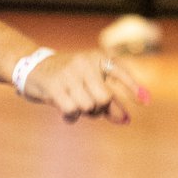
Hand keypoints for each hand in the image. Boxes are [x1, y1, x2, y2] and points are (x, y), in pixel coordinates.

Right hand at [24, 49, 145, 124]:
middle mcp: (84, 62)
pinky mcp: (55, 86)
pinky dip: (71, 116)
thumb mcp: (88, 84)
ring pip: (89, 106)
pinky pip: (72, 110)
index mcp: (96, 58)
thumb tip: (126, 119)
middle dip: (100, 108)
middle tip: (90, 107)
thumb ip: (108, 100)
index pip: (119, 72)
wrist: (31, 67)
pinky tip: (66, 112)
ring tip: (74, 105)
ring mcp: (69, 73)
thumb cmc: (67, 78)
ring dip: (84, 113)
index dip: (133, 87)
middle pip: (105, 98)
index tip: (146, 101)